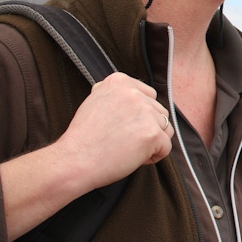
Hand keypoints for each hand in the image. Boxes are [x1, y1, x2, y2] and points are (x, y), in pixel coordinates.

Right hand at [57, 72, 174, 191]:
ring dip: (153, 141)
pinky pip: (166, 147)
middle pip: (160, 112)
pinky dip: (154, 157)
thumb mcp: (95, 100)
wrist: (74, 160)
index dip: (139, 115)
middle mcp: (134, 93)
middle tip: (124, 141)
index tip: (122, 126)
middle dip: (148, 128)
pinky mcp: (152, 134)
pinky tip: (134, 158)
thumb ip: (116, 94)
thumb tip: (133, 92)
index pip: (148, 95)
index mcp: (120, 82)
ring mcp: (145, 112)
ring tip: (130, 149)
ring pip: (166, 129)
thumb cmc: (83, 137)